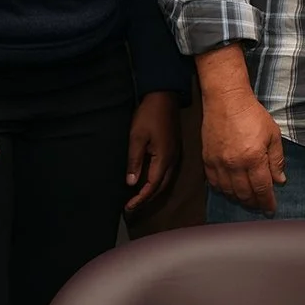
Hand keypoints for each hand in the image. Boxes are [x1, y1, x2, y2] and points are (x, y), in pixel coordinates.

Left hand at [123, 91, 179, 210]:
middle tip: (132, 207)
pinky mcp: (174, 149)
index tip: (129, 207)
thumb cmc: (148, 115)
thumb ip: (134, 161)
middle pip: (161, 186)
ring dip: (153, 191)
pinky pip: (167, 172)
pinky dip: (157, 181)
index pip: (152, 185)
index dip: (141, 198)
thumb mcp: (136, 138)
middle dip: (147, 198)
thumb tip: (132, 183)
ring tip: (139, 198)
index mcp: (164, 158)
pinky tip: (148, 181)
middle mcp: (173, 160)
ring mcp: (175, 154)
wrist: (164, 97)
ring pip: (166, 180)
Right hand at [201, 82, 287, 215]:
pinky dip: (223, 190)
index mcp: (253, 158)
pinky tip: (230, 190)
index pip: (262, 188)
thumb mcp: (273, 135)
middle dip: (254, 203)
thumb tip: (280, 180)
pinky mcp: (207, 159)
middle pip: (244, 193)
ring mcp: (218, 163)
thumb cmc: (252, 115)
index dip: (267, 201)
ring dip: (238, 198)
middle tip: (260, 206)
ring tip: (247, 200)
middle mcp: (234, 164)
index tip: (271, 209)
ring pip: (228, 191)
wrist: (226, 101)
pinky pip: (214, 182)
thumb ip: (276, 160)